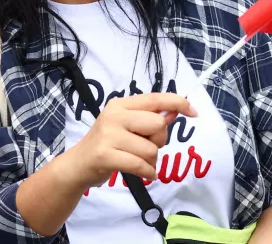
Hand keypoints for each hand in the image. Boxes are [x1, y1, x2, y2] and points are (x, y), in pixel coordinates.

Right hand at [62, 94, 196, 189]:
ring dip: (152, 162)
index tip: (193, 112)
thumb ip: (148, 119)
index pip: (154, 99)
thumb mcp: (125, 126)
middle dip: (159, 141)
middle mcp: (114, 115)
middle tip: (146, 148)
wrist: (78, 165)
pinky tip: (143, 173)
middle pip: (157, 124)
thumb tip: (174, 113)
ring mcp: (108, 135)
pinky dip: (148, 172)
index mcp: (121, 105)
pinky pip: (140, 164)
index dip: (177, 103)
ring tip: (140, 163)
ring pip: (151, 149)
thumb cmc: (106, 145)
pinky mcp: (105, 155)